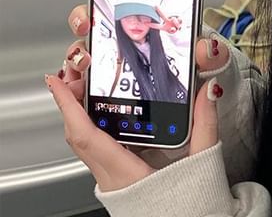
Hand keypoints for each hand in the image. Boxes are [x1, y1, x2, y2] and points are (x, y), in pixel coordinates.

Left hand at [47, 4, 228, 191]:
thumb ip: (205, 125)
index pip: (86, 134)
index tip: (57, 82)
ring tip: (82, 87)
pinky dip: (90, 125)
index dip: (68, 106)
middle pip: (77, 136)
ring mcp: (111, 179)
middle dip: (69, 102)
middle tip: (72, 74)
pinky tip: (103, 113)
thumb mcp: (201, 160)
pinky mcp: (116, 179)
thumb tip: (207, 91)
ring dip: (77, 113)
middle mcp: (111, 178)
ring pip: (82, 143)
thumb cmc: (190, 207)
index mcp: (126, 173)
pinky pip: (94, 149)